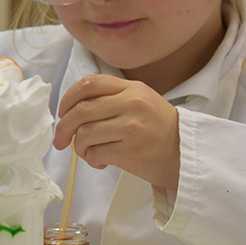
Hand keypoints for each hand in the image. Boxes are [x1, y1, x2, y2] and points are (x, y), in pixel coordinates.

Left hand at [53, 75, 180, 190]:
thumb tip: (71, 109)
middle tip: (60, 140)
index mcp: (131, 88)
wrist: (185, 153)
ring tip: (87, 151)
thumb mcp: (140, 100)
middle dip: (63, 127)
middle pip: (81, 110)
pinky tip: (100, 161)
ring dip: (79, 147)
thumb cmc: (158, 128)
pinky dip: (91, 159)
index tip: (62, 112)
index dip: (68, 98)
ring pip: (84, 134)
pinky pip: (95, 153)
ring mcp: (131, 127)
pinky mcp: (130, 151)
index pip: (89, 83)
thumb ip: (110, 97)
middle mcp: (131, 104)